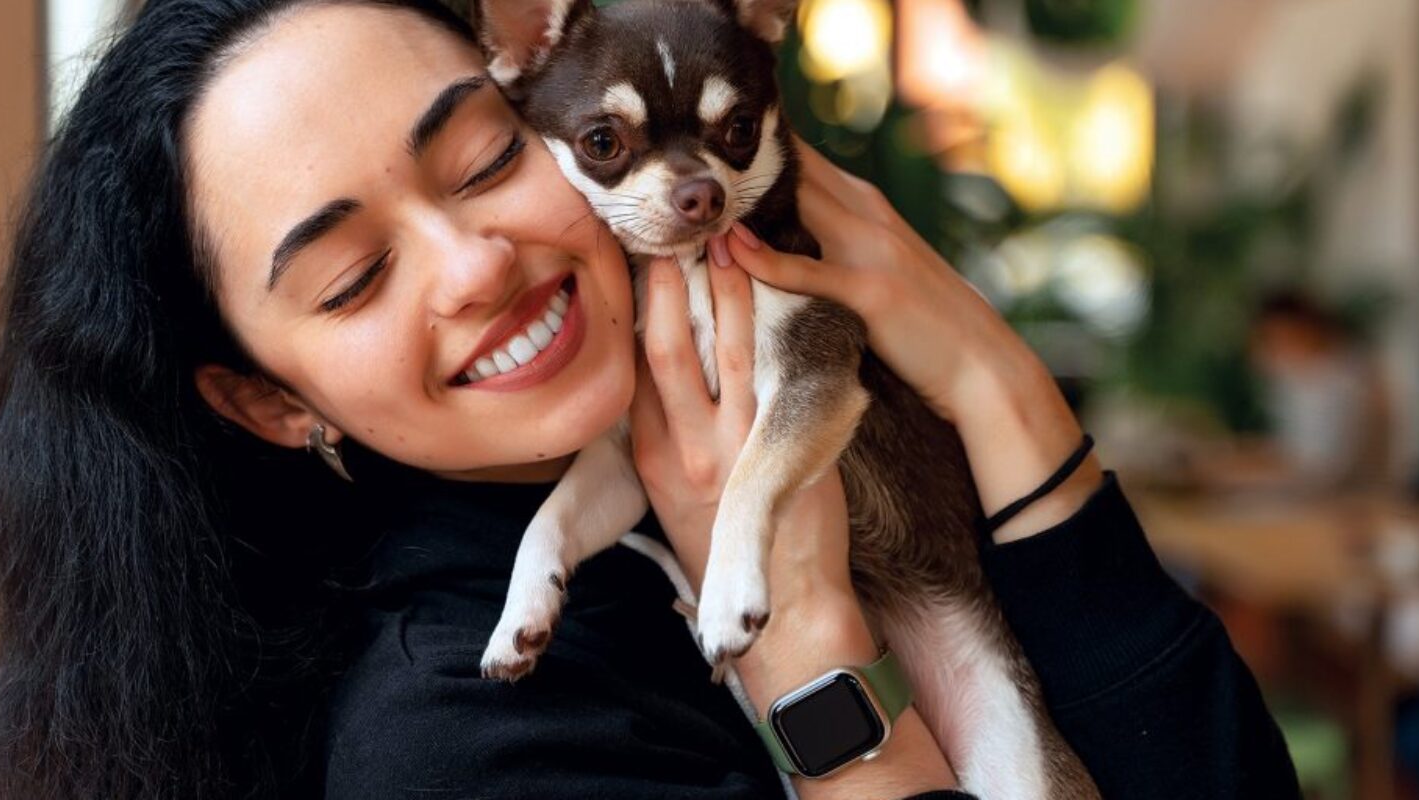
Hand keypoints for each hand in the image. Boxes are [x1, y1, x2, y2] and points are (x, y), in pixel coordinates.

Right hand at [628, 252, 958, 796]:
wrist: (787, 610)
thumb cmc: (737, 541)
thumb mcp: (687, 483)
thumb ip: (681, 424)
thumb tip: (680, 361)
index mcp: (649, 448)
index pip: (631, 359)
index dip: (632, 301)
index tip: (639, 245)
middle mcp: (674, 445)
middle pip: (655, 344)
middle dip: (659, 278)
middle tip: (670, 215)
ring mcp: (718, 448)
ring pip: (707, 347)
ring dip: (714, 284)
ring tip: (717, 226)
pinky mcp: (763, 452)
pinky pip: (756, 371)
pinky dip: (756, 318)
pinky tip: (765, 274)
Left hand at [712, 139, 1025, 423]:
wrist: (984, 365)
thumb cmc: (928, 323)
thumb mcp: (882, 267)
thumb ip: (840, 242)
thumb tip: (783, 235)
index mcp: (869, 206)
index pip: (805, 161)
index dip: (758, 151)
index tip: (707, 148)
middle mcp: (869, 215)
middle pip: (796, 170)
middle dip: (742, 162)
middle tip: (686, 160)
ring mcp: (871, 249)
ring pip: (797, 206)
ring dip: (744, 201)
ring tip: (693, 197)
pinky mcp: (872, 291)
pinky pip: (808, 270)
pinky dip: (765, 259)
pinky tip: (730, 248)